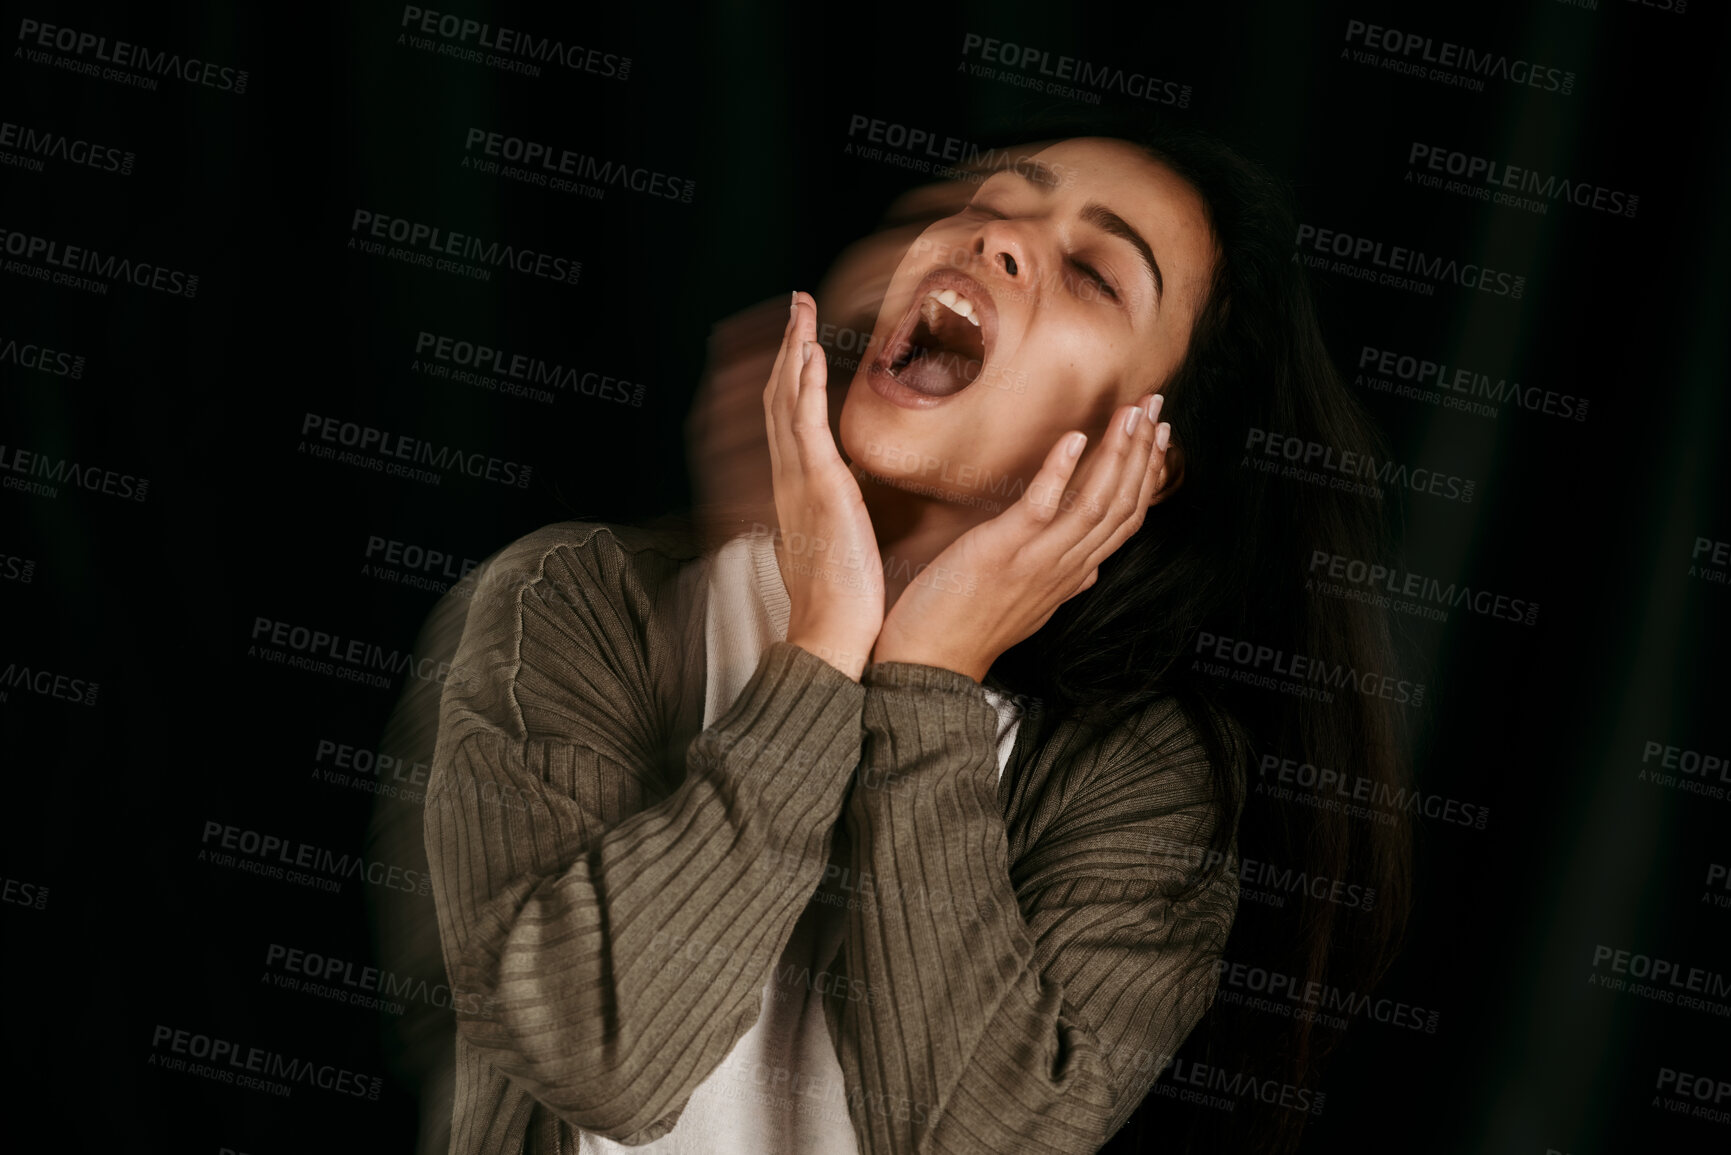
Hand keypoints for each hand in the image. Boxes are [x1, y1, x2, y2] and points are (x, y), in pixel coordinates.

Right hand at [764, 292, 885, 679]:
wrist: (831, 637)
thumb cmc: (844, 603)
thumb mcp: (839, 546)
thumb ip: (839, 516)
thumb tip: (848, 504)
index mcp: (798, 492)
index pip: (789, 421)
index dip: (792, 376)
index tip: (800, 341)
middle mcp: (790, 481)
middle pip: (781, 400)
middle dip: (788, 348)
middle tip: (795, 306)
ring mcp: (800, 482)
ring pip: (787, 402)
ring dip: (792, 351)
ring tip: (799, 311)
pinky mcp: (819, 490)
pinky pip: (806, 426)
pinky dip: (803, 386)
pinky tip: (809, 354)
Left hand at [871, 394, 1170, 681]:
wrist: (929, 663)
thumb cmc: (970, 629)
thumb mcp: (1032, 607)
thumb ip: (1065, 583)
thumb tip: (1093, 570)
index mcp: (1071, 574)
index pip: (1126, 520)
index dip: (1147, 476)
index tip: (1157, 438)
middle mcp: (1064, 567)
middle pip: (1121, 505)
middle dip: (1143, 452)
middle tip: (1155, 405)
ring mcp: (1036, 560)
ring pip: (1095, 504)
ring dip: (1117, 453)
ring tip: (1132, 412)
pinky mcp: (1002, 552)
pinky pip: (1041, 507)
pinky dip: (1060, 471)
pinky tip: (1074, 437)